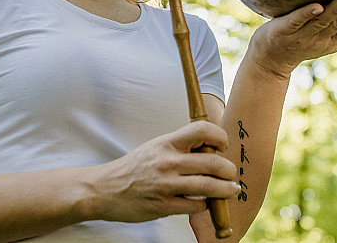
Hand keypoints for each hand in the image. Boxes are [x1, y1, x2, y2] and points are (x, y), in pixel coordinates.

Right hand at [94, 121, 239, 222]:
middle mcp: (168, 162)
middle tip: (231, 174)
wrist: (104, 189)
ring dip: (226, 190)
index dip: (219, 136)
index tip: (222, 146)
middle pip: (213, 162)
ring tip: (232, 190)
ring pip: (209, 187)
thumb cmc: (135, 167)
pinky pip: (195, 206)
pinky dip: (206, 205)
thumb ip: (181, 146)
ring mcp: (166, 185)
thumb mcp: (156, 147)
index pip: (202, 130)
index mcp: (167, 143)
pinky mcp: (163, 206)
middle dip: (229, 170)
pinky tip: (205, 203)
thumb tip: (212, 148)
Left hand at [245, 0, 336, 78]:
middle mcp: (319, 38)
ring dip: (335, 11)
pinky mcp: (284, 29)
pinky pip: (296, 21)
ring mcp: (301, 35)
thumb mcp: (332, 43)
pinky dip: (306, 14)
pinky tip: (317, 6)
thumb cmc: (303, 44)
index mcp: (332, 40)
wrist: (269, 58)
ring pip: (321, 22)